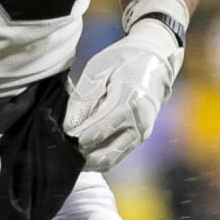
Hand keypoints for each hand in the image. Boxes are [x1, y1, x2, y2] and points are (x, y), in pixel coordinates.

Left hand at [63, 0, 186, 173]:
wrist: (154, 58)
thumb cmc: (123, 60)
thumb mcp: (99, 70)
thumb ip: (84, 99)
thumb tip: (69, 127)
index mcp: (130, 102)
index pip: (100, 131)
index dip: (78, 136)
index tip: (64, 133)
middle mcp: (140, 124)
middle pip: (106, 154)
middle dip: (82, 154)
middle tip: (64, 146)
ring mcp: (142, 133)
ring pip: (111, 160)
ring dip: (90, 160)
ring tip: (71, 149)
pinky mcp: (141, 138)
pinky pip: (117, 156)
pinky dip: (99, 157)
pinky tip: (84, 148)